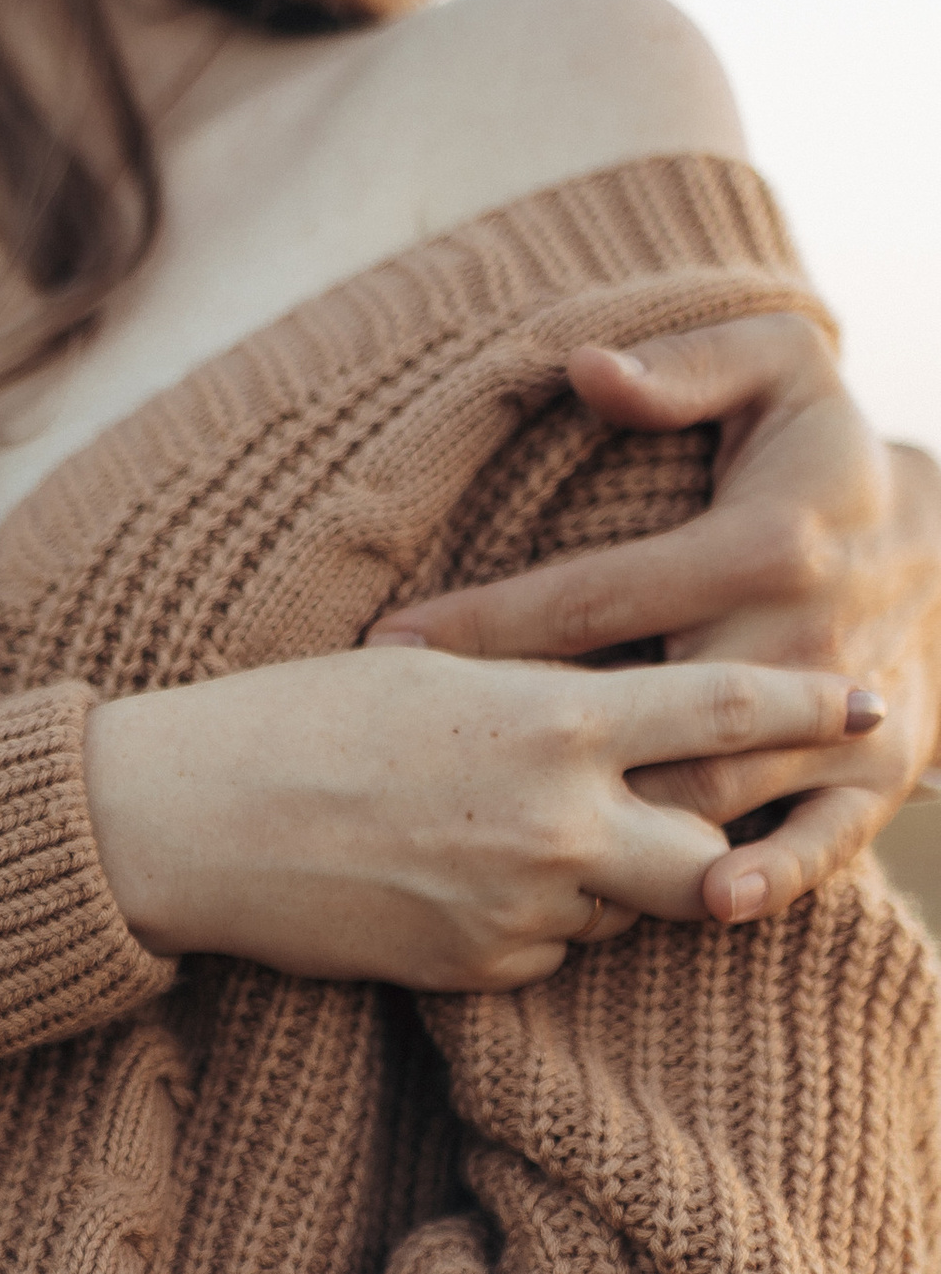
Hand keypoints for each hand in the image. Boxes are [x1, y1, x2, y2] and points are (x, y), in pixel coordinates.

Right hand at [82, 644, 880, 990]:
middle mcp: (556, 827)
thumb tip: (625, 704)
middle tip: (755, 821)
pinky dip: (536, 921)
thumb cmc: (296, 718)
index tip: (873, 707)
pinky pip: (548, 953)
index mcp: (554, 723)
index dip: (816, 714)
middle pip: (716, 859)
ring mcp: (516, 912)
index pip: (731, 715)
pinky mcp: (470, 973)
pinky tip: (469, 880)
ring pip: (627, 910)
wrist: (184, 821)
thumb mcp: (442, 670)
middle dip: (738, 843)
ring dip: (618, 880)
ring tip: (552, 835)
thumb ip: (550, 693)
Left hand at [371, 317, 940, 922]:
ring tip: (515, 859)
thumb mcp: (780, 372)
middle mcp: (802, 636)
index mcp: (759, 544)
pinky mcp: (880, 769)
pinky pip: (823, 839)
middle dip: (538, 752)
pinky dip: (771, 876)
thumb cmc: (825, 452)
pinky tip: (706, 904)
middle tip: (431, 782)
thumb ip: (687, 369)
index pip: (592, 599)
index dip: (486, 626)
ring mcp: (840, 715)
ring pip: (714, 787)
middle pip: (645, 716)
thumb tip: (588, 368)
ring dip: (624, 829)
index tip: (393, 645)